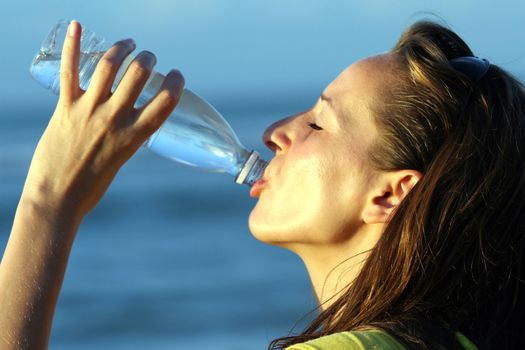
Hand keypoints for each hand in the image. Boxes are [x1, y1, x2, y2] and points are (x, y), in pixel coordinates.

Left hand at [22, 20, 183, 218]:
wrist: (57, 199)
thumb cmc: (91, 188)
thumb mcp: (121, 161)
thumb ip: (127, 137)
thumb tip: (129, 121)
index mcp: (134, 137)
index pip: (165, 102)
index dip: (176, 83)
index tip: (177, 75)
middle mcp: (114, 119)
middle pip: (139, 75)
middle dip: (148, 59)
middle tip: (149, 58)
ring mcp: (88, 111)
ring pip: (109, 66)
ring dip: (123, 48)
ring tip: (128, 44)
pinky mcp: (65, 107)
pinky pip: (70, 71)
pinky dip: (73, 46)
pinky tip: (77, 26)